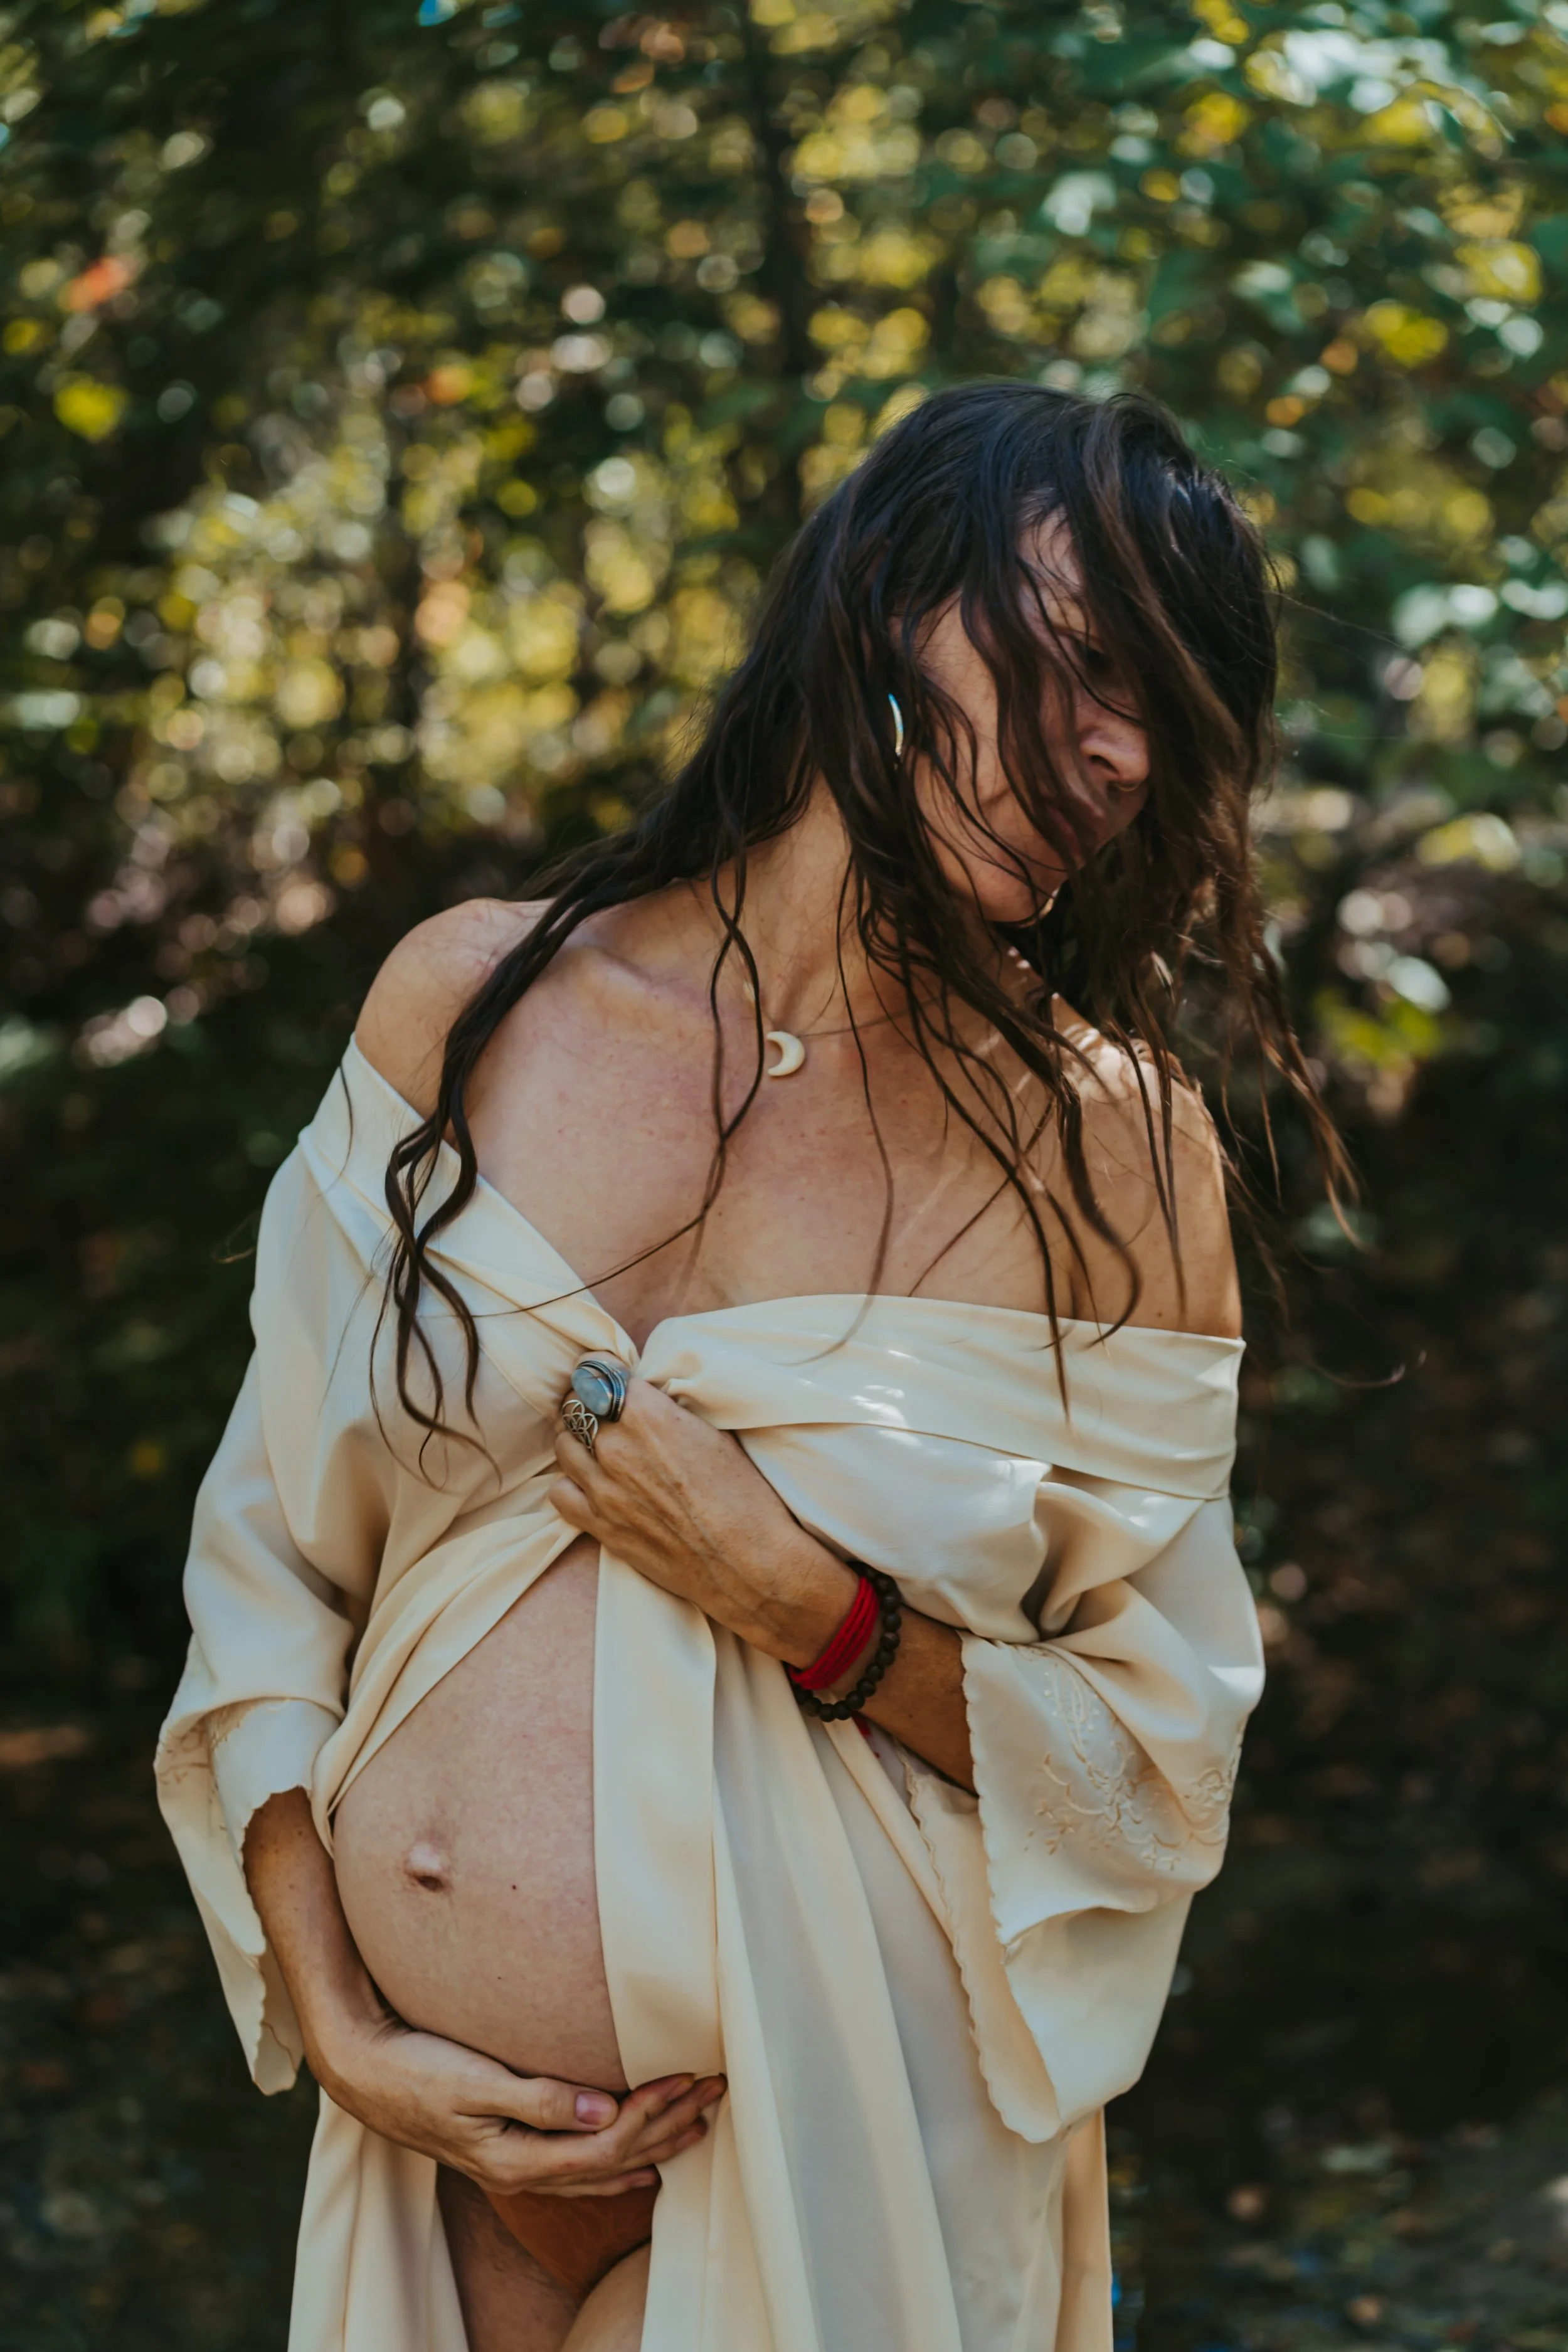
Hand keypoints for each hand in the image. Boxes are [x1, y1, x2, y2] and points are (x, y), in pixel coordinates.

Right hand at [318, 2008, 724, 2199]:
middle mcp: (522, 2170)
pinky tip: (640, 2164)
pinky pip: (577, 2170)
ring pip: (600, 2167)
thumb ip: (539, 2099)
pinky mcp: (508, 2149)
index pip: (605, 2142)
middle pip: (612, 2158)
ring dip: (652, 2144)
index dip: (651, 2112)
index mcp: (517, 2156)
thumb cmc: (417, 2069)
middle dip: (667, 2126)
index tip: (687, 2076)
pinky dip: (616, 2166)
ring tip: (698, 2125)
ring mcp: (515, 2165)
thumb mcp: (475, 2082)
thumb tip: (604, 2111)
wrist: (364, 2072)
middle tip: (715, 2091)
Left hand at [549, 1370, 856, 1662]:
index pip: (596, 1372)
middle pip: (575, 1407)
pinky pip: (560, 1493)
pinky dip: (571, 1484)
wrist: (748, 1562)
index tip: (606, 1375)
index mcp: (646, 1414)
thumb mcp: (712, 1432)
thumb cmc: (743, 1495)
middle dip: (588, 1405)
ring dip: (578, 1441)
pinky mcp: (600, 1526)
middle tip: (605, 1411)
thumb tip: (642, 1398)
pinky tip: (593, 1484)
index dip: (600, 1371)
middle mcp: (616, 1447)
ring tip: (598, 1446)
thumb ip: (665, 1411)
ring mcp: (603, 1489)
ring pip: (563, 1447)